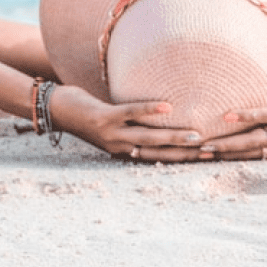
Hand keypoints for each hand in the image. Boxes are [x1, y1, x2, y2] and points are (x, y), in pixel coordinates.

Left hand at [48, 85, 204, 160]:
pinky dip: (149, 109)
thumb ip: (134, 124)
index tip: (209, 156)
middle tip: (211, 151)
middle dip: (184, 153)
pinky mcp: (103, 118)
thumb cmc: (88, 113)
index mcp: (125, 151)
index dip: (183, 159)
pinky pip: (130, 113)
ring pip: (147, 138)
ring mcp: (112, 133)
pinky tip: (167, 106)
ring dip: (172, 137)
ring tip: (195, 135)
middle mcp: (120, 147)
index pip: (159, 159)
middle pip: (158, 154)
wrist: (54, 110)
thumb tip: (161, 117)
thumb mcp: (113, 124)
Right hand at [194, 73, 266, 160]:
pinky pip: (266, 115)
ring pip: (253, 140)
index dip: (228, 160)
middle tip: (194, 159)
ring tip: (204, 144)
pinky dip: (246, 116)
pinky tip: (228, 116)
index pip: (252, 157)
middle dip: (221, 156)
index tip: (204, 161)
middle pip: (247, 153)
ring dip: (227, 142)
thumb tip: (258, 116)